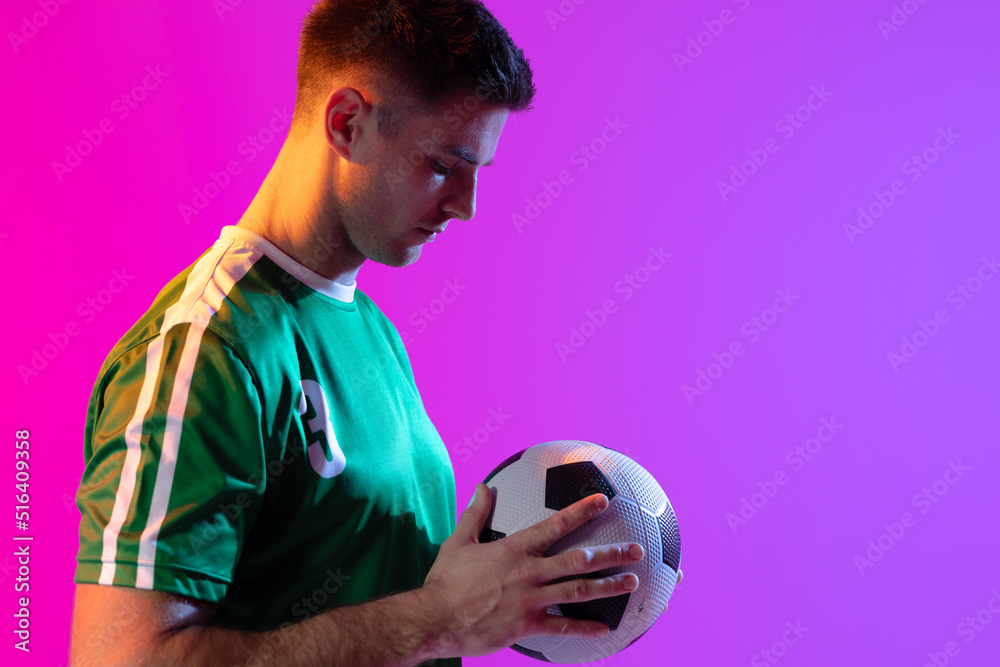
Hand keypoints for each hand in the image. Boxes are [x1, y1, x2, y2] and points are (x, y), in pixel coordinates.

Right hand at [422, 483, 644, 658]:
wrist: (435, 618)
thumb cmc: (446, 580)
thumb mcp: (459, 542)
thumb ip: (475, 514)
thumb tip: (482, 487)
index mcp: (515, 549)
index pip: (555, 524)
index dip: (581, 511)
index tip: (604, 501)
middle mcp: (529, 572)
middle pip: (578, 560)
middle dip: (610, 553)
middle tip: (636, 550)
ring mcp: (531, 600)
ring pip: (578, 591)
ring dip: (608, 587)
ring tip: (631, 582)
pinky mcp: (527, 625)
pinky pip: (562, 628)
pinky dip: (585, 628)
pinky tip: (606, 629)